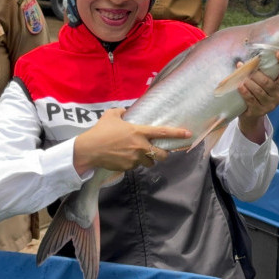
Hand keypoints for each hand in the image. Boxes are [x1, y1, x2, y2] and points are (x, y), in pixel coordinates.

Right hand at [73, 108, 191, 173]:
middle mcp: (140, 146)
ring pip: (150, 162)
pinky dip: (134, 163)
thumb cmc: (101, 131)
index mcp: (138, 132)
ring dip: (148, 159)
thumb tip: (125, 111)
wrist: (90, 149)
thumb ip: (121, 112)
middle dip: (163, 154)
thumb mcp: (111, 116)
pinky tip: (125, 158)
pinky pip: (136, 166)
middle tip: (159, 151)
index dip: (177, 133)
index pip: (162, 133)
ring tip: (139, 155)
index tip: (188, 134)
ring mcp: (135, 159)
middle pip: (162, 155)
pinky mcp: (128, 167)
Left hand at [236, 52, 278, 142]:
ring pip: (259, 91)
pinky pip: (251, 99)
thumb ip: (255, 73)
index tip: (277, 53)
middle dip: (256, 75)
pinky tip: (240, 87)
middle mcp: (278, 95)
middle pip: (268, 82)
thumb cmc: (255, 94)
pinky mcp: (260, 111)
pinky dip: (244, 92)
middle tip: (247, 71)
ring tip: (242, 79)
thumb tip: (241, 64)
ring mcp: (270, 104)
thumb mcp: (259, 83)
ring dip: (249, 83)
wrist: (250, 115)